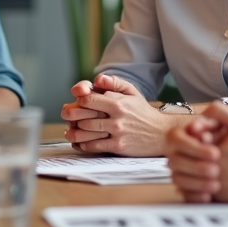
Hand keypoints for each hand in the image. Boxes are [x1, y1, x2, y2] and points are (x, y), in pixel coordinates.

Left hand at [62, 73, 177, 155]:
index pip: (89, 99)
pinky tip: (80, 143)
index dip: (79, 101)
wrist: (161, 133)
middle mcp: (116, 117)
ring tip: (69, 131)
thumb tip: (97, 79)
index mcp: (118, 102)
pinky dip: (84, 144)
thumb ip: (114, 82)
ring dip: (74, 131)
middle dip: (71, 115)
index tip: (75, 102)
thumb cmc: (143, 111)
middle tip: (66, 115)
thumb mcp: (132, 92)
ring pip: (87, 131)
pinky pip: (95, 146)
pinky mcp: (118, 147)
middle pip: (85, 116)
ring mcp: (117, 133)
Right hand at [167, 115, 226, 202]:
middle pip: (174, 160)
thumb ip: (219, 113)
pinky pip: (185, 195)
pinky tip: (209, 196)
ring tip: (217, 184)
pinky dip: (195, 196)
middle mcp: (184, 153)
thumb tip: (202, 116)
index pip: (176, 137)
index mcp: (191, 135)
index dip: (192, 146)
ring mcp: (187, 172)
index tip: (216, 153)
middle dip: (196, 165)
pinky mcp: (193, 189)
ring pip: (177, 178)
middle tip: (217, 169)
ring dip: (195, 182)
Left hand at [169, 102, 227, 203]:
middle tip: (190, 151)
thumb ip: (219, 112)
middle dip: (182, 155)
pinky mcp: (218, 201)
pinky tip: (201, 178)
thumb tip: (201, 113)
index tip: (196, 135)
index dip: (186, 139)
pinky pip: (192, 196)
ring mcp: (213, 189)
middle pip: (176, 163)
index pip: (181, 144)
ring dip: (183, 171)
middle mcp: (210, 174)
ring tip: (193, 164)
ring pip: (180, 182)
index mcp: (212, 153)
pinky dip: (192, 188)